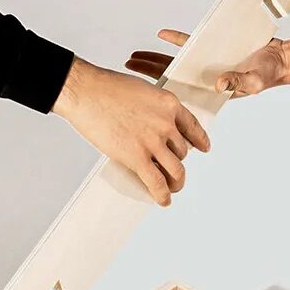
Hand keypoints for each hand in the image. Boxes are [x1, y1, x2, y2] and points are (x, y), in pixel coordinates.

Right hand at [52, 57, 209, 205]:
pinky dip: (163, 195)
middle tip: (171, 169)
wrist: (85, 91)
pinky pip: (157, 183)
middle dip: (178, 161)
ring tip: (172, 187)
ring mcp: (153, 142)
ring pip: (177, 170)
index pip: (192, 126)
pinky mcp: (137, 157)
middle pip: (183, 151)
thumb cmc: (106, 89)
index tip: (203, 148)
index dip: (200, 140)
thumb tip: (150, 129)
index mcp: (169, 104)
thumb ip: (152, 110)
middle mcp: (166, 123)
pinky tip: (164, 200)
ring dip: (176, 182)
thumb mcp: (141, 91)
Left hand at [126, 31, 289, 98]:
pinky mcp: (211, 49)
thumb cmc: (268, 73)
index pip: (177, 93)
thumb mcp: (253, 79)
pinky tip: (160, 34)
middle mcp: (202, 80)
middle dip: (147, 72)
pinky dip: (175, 39)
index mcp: (208, 91)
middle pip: (168, 77)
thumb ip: (237, 82)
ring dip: (153, 59)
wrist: (279, 58)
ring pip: (173, 62)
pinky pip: (188, 43)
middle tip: (125, 67)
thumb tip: (218, 84)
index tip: (138, 91)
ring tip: (133, 58)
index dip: (158, 93)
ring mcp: (205, 65)